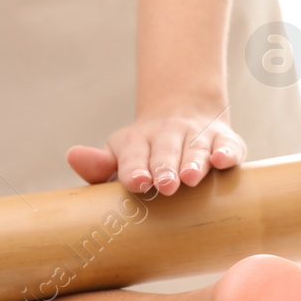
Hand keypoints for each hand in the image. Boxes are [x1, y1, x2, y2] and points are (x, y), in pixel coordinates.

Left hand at [66, 110, 245, 194]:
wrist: (184, 115)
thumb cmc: (145, 155)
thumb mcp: (119, 157)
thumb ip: (98, 166)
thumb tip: (72, 156)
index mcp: (136, 142)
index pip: (133, 156)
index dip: (135, 169)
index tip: (137, 182)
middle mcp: (167, 136)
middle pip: (165, 152)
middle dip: (166, 168)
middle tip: (166, 185)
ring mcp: (197, 137)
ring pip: (196, 149)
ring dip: (194, 162)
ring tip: (191, 178)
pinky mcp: (224, 141)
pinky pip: (227, 146)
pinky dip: (226, 152)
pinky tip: (222, 161)